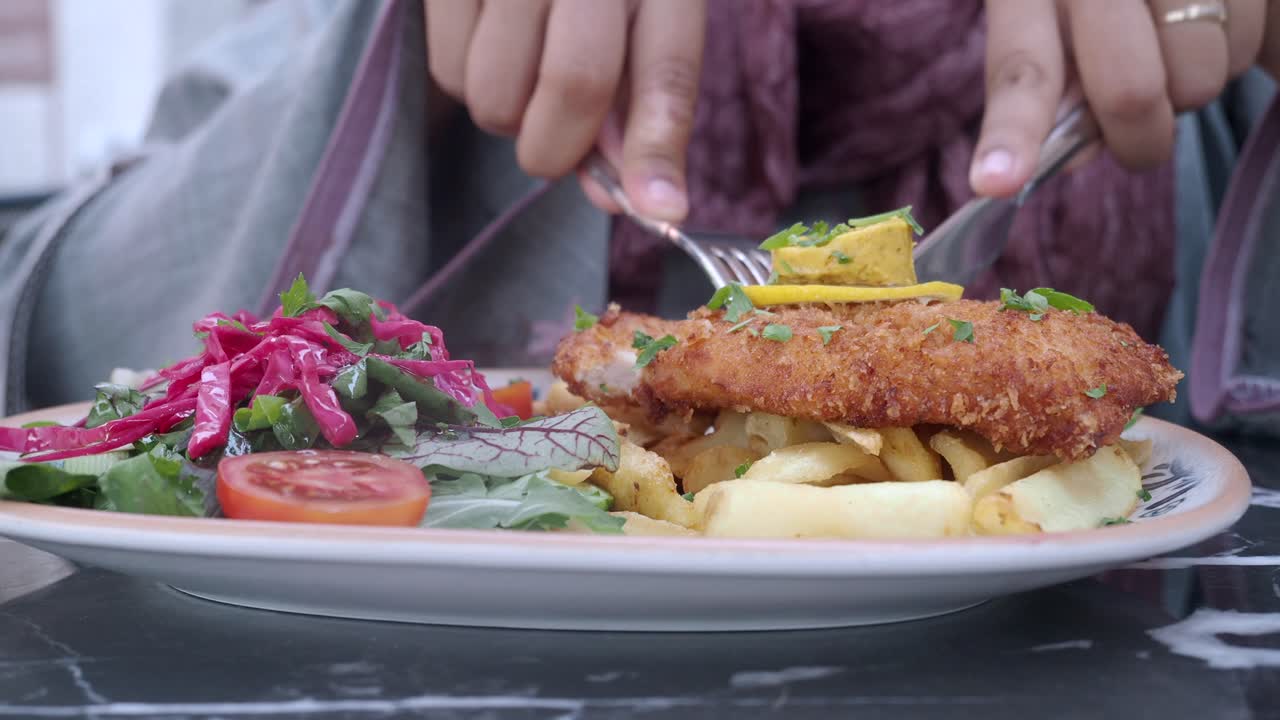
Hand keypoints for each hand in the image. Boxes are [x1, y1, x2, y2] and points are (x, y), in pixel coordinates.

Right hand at [424, 0, 706, 221]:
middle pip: (576, 83)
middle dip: (562, 148)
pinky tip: (487, 39)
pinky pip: (448, 73)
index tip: (661, 210)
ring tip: (522, 68)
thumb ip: (640, 111)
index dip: (659, 146)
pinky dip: (467, 81)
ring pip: (499, 97)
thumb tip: (631, 198)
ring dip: (509, 116)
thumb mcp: (637, 25)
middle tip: (556, 144)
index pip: (666, 69)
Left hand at [971, 0, 1267, 197]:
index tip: (997, 182)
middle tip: (1138, 136)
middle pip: (1128, 92)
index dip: (1012, 130)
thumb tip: (1067, 159)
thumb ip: (1052, 103)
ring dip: (1189, 91)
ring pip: (1197, 80)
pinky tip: (1210, 26)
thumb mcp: (1060, 42)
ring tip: (1175, 55)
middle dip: (1138, 138)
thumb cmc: (1101, 16)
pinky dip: (1232, 56)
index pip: (1021, 69)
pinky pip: (1245, 49)